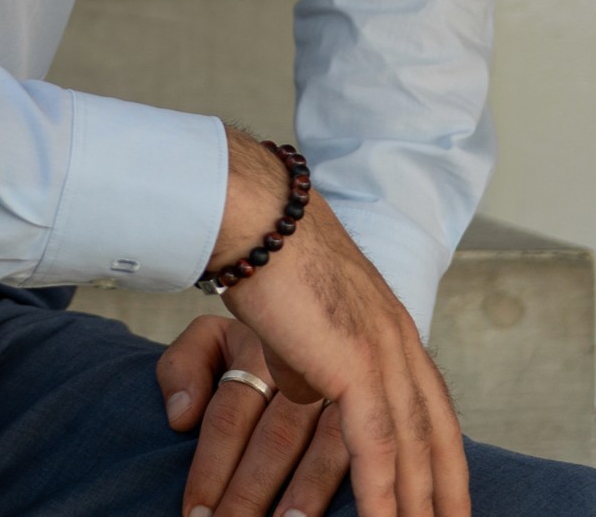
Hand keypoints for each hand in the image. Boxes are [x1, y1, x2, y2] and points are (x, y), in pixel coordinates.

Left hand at [157, 313, 348, 516]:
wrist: (307, 319)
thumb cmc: (247, 352)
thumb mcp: (209, 341)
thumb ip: (183, 367)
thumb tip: (182, 418)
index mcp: (258, 348)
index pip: (230, 413)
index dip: (210, 467)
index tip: (195, 514)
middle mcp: (304, 369)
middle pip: (276, 438)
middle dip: (250, 493)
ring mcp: (346, 391)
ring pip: (328, 446)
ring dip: (308, 494)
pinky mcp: (376, 414)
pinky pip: (367, 453)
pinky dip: (359, 489)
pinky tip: (356, 512)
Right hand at [206, 129, 467, 516]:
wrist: (254, 215)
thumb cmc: (264, 252)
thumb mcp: (298, 320)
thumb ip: (311, 360)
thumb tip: (307, 395)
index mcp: (389, 326)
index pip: (430, 407)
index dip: (442, 457)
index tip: (447, 499)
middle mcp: (399, 339)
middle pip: (437, 434)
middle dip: (447, 491)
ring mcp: (384, 351)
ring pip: (414, 448)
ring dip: (418, 505)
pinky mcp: (358, 365)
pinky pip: (379, 448)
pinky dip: (385, 495)